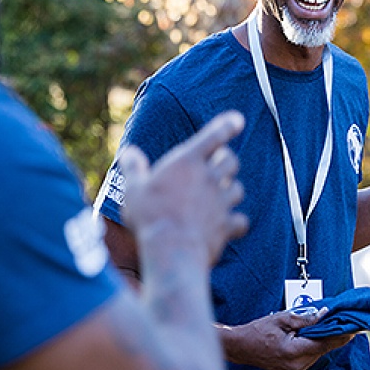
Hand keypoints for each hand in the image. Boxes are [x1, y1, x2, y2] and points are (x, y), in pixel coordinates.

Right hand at [118, 110, 249, 266]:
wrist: (171, 250)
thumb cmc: (150, 216)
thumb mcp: (133, 189)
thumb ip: (133, 167)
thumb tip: (129, 152)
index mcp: (188, 162)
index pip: (214, 135)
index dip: (227, 125)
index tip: (238, 120)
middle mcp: (209, 177)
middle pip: (231, 161)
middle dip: (228, 160)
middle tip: (220, 162)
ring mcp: (221, 201)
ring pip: (238, 188)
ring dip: (232, 189)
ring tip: (222, 194)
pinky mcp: (227, 225)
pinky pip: (240, 220)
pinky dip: (236, 222)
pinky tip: (229, 225)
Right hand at [221, 309, 354, 369]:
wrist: (240, 347)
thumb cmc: (257, 331)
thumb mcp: (282, 319)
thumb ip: (305, 319)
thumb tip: (324, 315)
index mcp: (293, 353)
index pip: (324, 344)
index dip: (340, 335)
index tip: (354, 327)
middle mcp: (297, 366)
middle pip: (323, 349)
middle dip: (334, 336)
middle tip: (346, 322)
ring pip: (318, 353)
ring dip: (324, 340)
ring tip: (333, 326)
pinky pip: (310, 356)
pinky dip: (315, 346)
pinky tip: (317, 335)